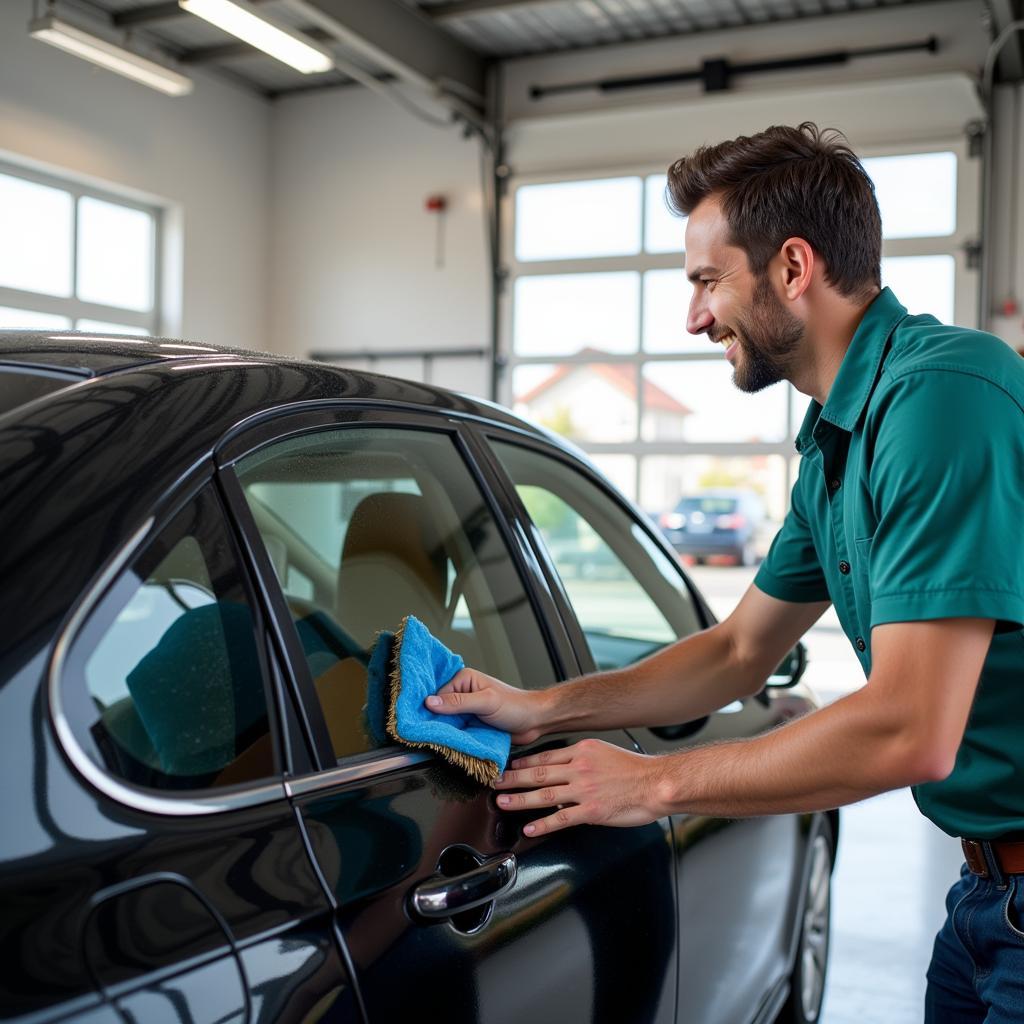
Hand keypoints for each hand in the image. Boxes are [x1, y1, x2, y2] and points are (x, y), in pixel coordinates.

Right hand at [425, 667, 546, 743]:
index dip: (431, 710)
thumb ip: (458, 702)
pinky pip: (457, 731)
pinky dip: (454, 738)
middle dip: (437, 721)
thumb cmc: (515, 706)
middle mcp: (463, 692)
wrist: (534, 721)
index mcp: (464, 679)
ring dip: (446, 731)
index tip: (423, 723)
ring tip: (440, 740)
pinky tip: (451, 743)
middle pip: (440, 709)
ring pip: (447, 722)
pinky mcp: (472, 723)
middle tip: (429, 734)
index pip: (438, 695)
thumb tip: (430, 702)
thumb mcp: (485, 702)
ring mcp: (467, 709)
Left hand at [491, 739, 667, 836]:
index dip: (523, 762)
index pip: (545, 756)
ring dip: (519, 799)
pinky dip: (542, 824)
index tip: (509, 765)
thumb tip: (563, 768)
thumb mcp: (604, 752)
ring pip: (544, 795)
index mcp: (582, 751)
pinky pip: (561, 819)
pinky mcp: (592, 811)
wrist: (657, 783)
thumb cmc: (635, 770)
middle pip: (538, 773)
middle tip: (494, 781)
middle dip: (512, 778)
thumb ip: (582, 759)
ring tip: (502, 802)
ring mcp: (584, 790)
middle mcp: (579, 768)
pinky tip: (529, 828)